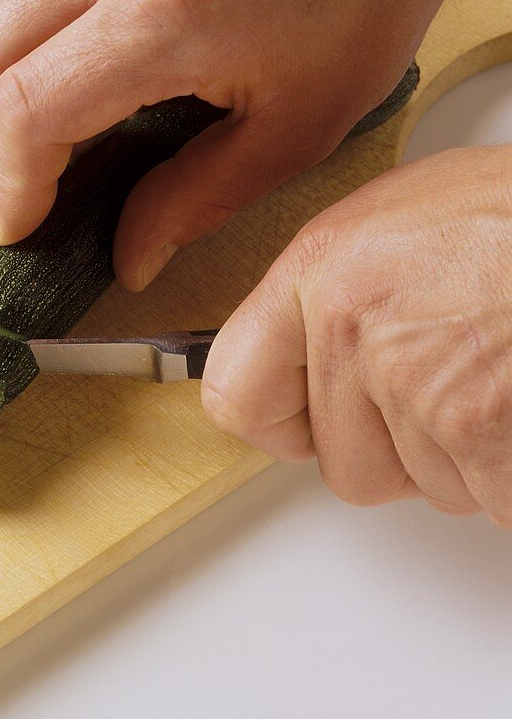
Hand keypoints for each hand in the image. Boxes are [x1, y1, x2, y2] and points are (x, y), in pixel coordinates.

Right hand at [0, 0, 510, 287]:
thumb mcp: (299, 123)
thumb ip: (198, 197)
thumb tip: (131, 254)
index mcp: (170, 10)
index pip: (31, 107)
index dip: (10, 182)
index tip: (15, 222)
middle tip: (23, 181)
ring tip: (35, 129)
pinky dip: (17, 27)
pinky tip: (60, 60)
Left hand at [201, 146, 511, 525]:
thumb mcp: (403, 217)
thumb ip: (338, 290)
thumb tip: (305, 348)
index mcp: (321, 268)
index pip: (235, 392)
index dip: (280, 423)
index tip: (302, 424)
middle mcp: (354, 325)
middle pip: (344, 462)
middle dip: (399, 449)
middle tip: (447, 394)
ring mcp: (418, 382)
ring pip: (421, 485)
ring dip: (464, 458)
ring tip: (498, 379)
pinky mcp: (481, 428)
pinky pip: (486, 501)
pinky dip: (511, 478)